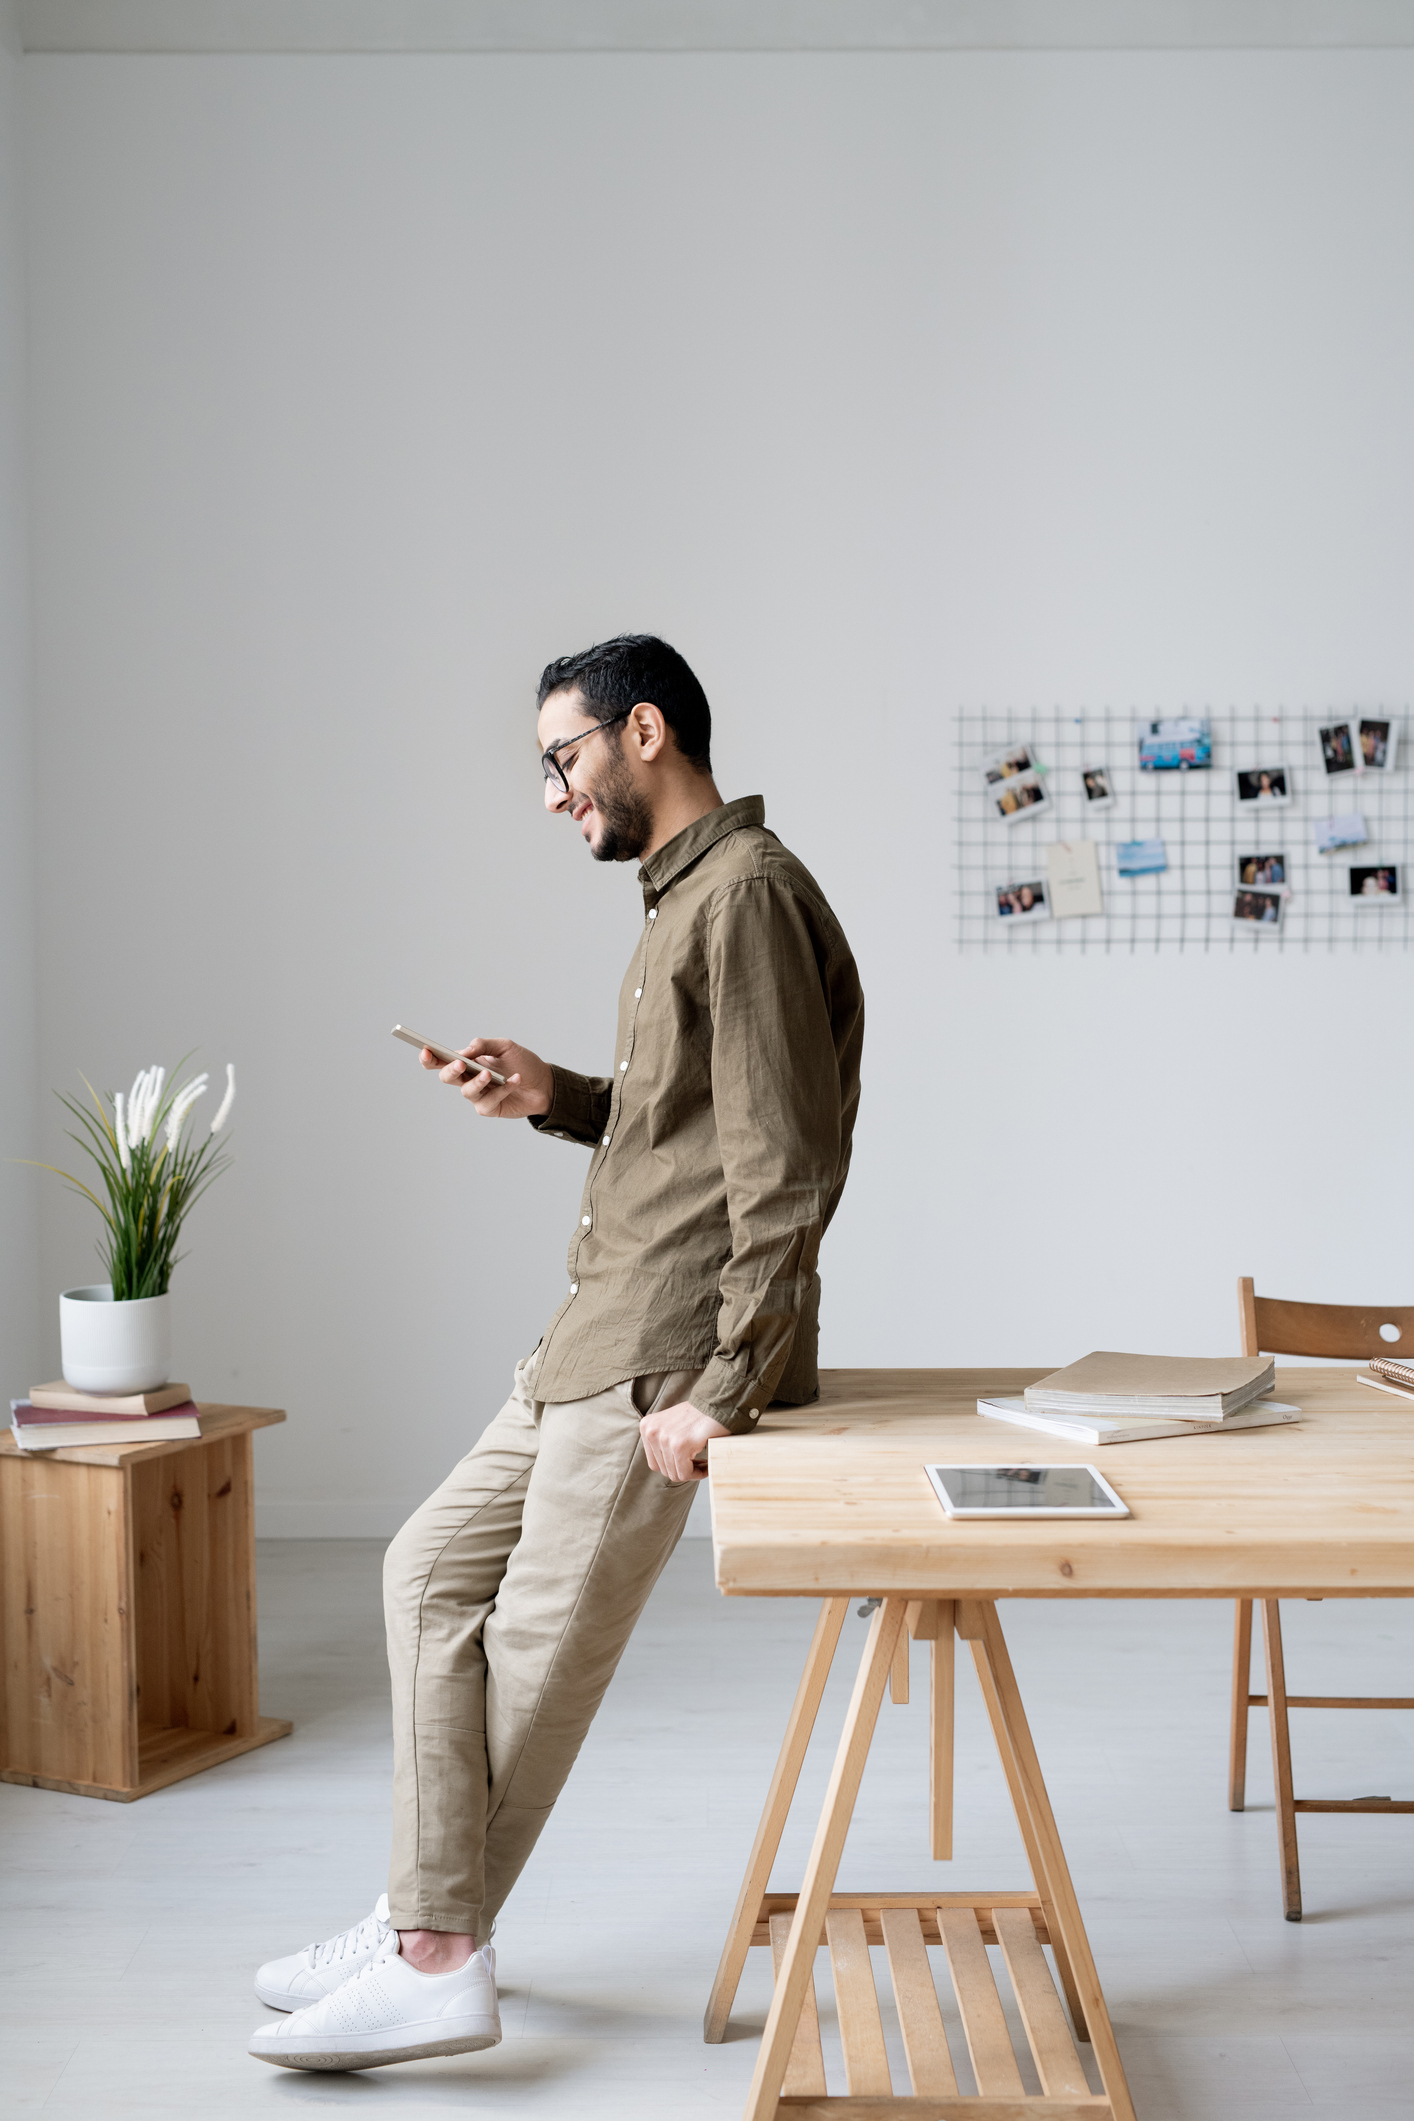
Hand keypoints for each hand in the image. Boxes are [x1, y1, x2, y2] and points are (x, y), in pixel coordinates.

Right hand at [421, 1037, 552, 1117]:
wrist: (545, 1083)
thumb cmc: (522, 1063)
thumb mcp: (505, 1046)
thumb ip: (483, 1045)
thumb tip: (464, 1051)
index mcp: (468, 1062)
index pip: (442, 1060)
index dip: (429, 1057)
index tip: (425, 1050)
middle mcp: (469, 1079)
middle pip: (447, 1077)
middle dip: (450, 1070)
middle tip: (461, 1064)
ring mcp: (478, 1095)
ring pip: (466, 1091)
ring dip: (478, 1081)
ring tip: (490, 1074)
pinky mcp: (489, 1109)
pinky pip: (488, 1101)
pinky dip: (502, 1090)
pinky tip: (515, 1080)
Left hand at [639, 1400, 730, 1482]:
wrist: (717, 1403)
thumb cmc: (699, 1414)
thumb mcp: (670, 1424)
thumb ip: (662, 1440)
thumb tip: (664, 1465)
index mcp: (647, 1426)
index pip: (654, 1463)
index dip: (672, 1466)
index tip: (687, 1463)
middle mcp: (651, 1432)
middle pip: (664, 1470)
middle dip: (683, 1470)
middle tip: (699, 1463)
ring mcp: (664, 1439)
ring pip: (675, 1474)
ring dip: (692, 1472)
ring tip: (704, 1463)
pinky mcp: (679, 1446)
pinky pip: (686, 1473)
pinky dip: (698, 1473)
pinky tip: (707, 1465)